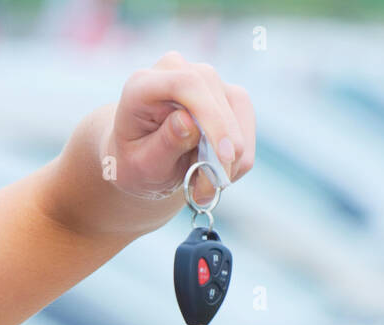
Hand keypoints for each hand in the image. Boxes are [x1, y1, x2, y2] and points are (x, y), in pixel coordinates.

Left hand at [101, 51, 255, 206]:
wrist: (143, 161)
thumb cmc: (136, 163)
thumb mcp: (141, 165)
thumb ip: (163, 144)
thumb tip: (188, 122)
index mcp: (144, 84)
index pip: (186, 84)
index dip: (210, 117)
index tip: (224, 156)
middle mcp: (177, 71)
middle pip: (216, 99)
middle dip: (221, 152)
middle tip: (205, 195)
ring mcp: (206, 80)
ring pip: (238, 115)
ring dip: (229, 161)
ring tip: (202, 188)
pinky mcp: (228, 95)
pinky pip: (247, 127)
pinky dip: (237, 160)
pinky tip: (213, 172)